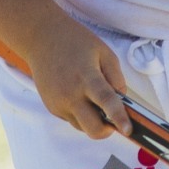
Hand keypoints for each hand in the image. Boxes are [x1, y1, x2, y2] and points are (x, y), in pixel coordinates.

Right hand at [23, 25, 131, 139]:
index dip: (119, 118)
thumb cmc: (76, 42)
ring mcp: (58, 104)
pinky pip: (73, 119)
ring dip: (93, 120)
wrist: (41, 39)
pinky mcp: (52, 108)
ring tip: (93, 99)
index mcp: (86, 77)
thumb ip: (116, 78)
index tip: (128, 130)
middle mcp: (70, 95)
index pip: (106, 102)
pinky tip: (79, 94)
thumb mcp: (104, 52)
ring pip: (83, 127)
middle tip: (114, 120)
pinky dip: (81, 113)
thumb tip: (122, 103)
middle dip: (107, 130)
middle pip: (93, 129)